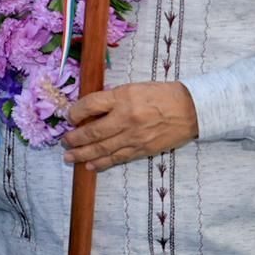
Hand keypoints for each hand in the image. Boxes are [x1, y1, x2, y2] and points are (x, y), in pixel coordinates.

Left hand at [60, 82, 198, 171]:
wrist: (190, 109)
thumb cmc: (161, 94)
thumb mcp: (133, 88)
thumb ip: (112, 99)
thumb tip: (90, 111)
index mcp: (123, 97)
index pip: (90, 105)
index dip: (75, 113)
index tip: (69, 117)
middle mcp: (126, 118)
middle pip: (92, 132)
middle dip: (74, 139)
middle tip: (64, 142)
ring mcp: (133, 137)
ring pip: (102, 149)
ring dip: (82, 154)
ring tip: (69, 157)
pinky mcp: (142, 150)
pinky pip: (117, 158)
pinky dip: (102, 163)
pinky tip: (90, 166)